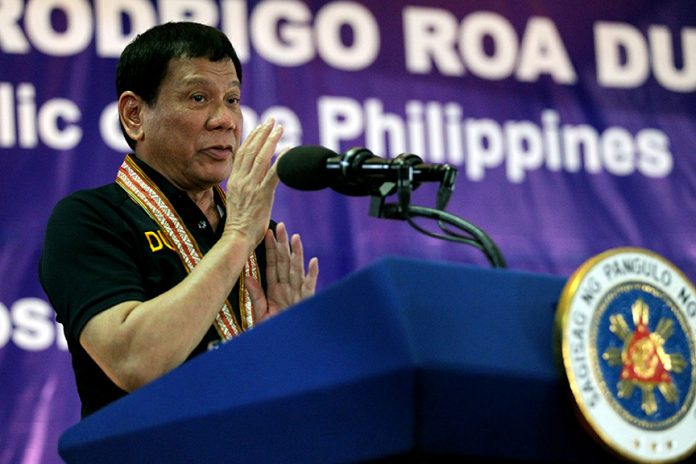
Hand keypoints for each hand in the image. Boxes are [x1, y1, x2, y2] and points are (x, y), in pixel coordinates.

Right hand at [223, 119, 283, 245]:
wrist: (237, 237)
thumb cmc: (239, 223)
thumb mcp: (236, 199)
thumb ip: (242, 186)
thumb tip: (249, 179)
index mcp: (233, 180)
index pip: (242, 153)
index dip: (252, 137)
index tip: (260, 127)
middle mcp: (241, 179)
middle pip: (252, 150)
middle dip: (263, 133)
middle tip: (272, 121)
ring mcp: (251, 186)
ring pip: (262, 157)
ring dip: (272, 141)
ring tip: (280, 129)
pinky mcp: (262, 194)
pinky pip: (274, 173)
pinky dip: (282, 160)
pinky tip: (289, 150)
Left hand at [246, 222, 318, 322]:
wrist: (284, 349)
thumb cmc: (273, 330)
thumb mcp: (260, 313)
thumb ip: (256, 295)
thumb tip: (248, 277)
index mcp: (276, 290)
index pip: (273, 265)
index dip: (270, 249)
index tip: (267, 232)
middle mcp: (288, 289)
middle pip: (285, 262)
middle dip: (283, 244)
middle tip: (281, 226)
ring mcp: (298, 294)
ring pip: (297, 270)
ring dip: (297, 254)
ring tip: (295, 238)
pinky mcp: (306, 302)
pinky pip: (310, 287)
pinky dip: (312, 274)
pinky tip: (313, 262)